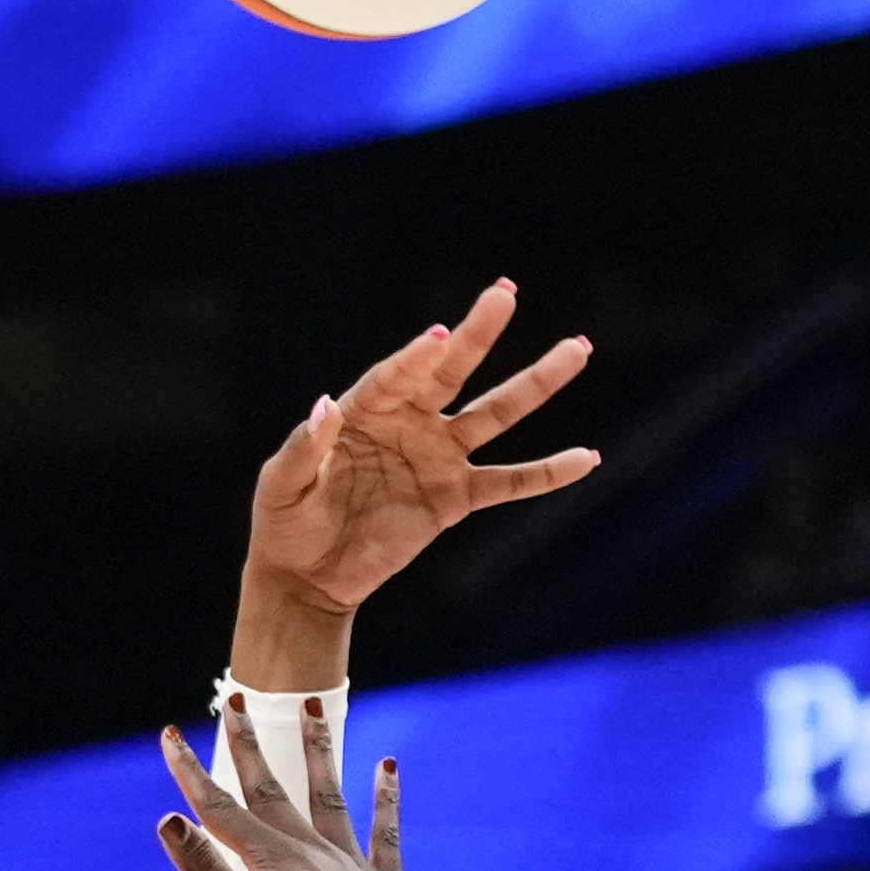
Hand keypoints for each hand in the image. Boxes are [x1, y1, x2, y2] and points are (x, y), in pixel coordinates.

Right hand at [156, 695, 426, 870]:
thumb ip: (208, 868)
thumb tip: (169, 820)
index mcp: (272, 857)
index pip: (220, 808)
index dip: (191, 772)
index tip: (171, 735)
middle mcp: (310, 849)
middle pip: (270, 789)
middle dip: (248, 745)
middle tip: (237, 701)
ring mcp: (348, 861)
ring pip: (328, 794)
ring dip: (316, 750)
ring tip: (313, 707)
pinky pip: (384, 832)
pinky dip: (385, 798)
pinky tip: (387, 767)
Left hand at [229, 284, 598, 684]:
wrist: (307, 577)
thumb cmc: (286, 524)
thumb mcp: (282, 487)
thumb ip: (306, 449)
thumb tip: (326, 406)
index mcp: (363, 411)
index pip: (396, 376)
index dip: (416, 358)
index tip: (440, 336)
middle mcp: (407, 423)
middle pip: (452, 371)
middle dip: (480, 333)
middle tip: (505, 293)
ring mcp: (437, 458)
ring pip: (495, 414)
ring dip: (536, 384)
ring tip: (577, 349)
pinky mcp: (456, 498)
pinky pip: (510, 483)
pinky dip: (548, 473)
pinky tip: (587, 458)